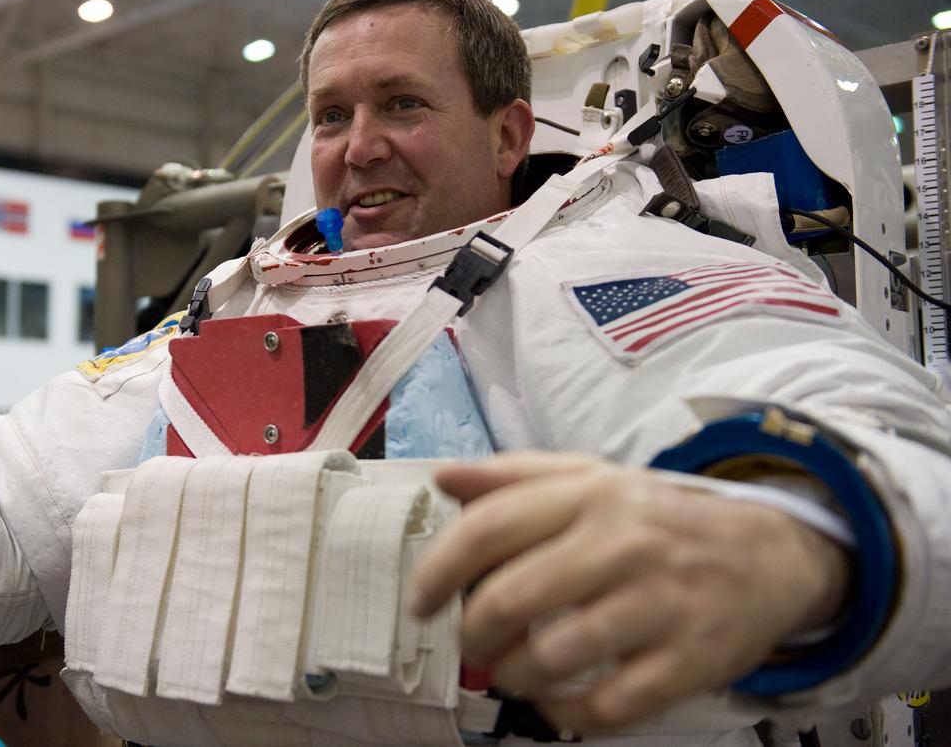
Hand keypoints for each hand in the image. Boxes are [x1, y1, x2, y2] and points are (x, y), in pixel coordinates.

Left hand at [407, 453, 848, 733]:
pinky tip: (556, 701)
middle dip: (471, 634)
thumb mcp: (592, 478)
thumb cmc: (658, 519)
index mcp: (590, 494)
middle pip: (511, 598)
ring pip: (553, 657)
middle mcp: (623, 544)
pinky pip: (608, 707)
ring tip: (508, 672)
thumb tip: (443, 478)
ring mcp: (660, 604)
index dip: (439, 570)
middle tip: (467, 644)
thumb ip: (515, 476)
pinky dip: (565, 713)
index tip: (420, 602)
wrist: (771, 553)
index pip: (490, 527)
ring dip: (512, 675)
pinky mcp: (690, 661)